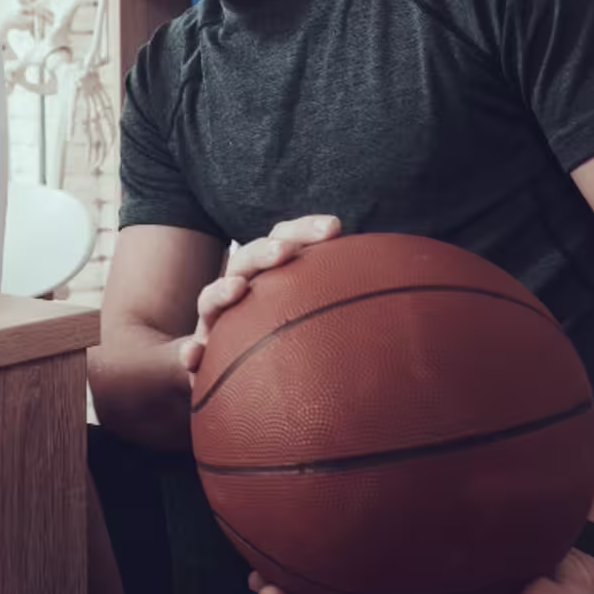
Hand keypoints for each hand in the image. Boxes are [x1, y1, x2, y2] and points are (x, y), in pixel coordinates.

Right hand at [178, 215, 338, 377]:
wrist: (214, 365)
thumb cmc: (278, 335)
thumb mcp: (306, 312)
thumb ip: (342, 300)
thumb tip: (406, 292)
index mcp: (267, 273)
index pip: (284, 239)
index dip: (305, 230)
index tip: (335, 228)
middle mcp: (237, 290)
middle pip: (246, 259)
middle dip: (264, 251)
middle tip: (286, 251)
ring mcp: (213, 321)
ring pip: (210, 299)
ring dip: (221, 291)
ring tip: (237, 288)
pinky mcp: (195, 353)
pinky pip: (186, 354)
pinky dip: (187, 354)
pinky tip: (193, 357)